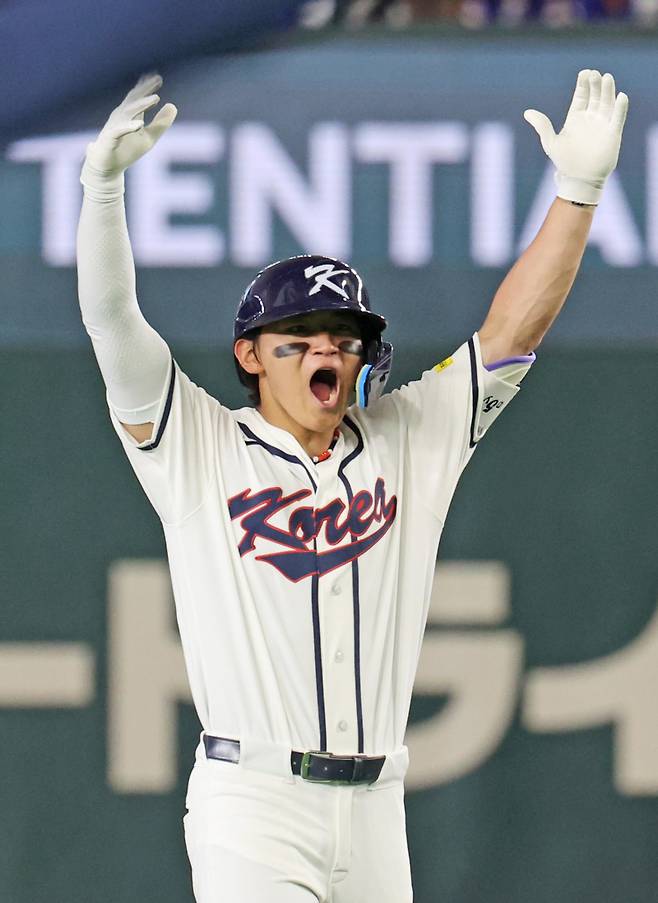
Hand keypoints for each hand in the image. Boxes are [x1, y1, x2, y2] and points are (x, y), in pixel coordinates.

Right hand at [82, 73, 176, 180]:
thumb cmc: (127, 151)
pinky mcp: (110, 139)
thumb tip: (173, 105)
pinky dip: (129, 127)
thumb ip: (160, 123)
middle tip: (158, 80)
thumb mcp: (149, 137)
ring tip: (155, 98)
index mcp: (129, 115)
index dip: (147, 88)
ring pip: (128, 112)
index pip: (138, 98)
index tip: (158, 78)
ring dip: (141, 105)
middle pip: (134, 100)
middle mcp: (121, 117)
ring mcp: (114, 126)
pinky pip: (119, 131)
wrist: (107, 168)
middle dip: (145, 89)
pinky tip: (139, 124)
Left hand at [524, 69, 628, 205]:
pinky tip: (621, 96)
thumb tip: (527, 112)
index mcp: (575, 118)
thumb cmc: (564, 162)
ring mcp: (602, 125)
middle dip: (595, 84)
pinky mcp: (613, 134)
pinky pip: (618, 118)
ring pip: (607, 103)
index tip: (584, 73)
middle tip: (594, 74)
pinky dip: (620, 107)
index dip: (583, 84)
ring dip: (608, 90)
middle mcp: (590, 118)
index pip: (581, 96)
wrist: (579, 180)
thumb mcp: (550, 142)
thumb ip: (542, 125)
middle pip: (595, 96)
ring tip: (607, 77)